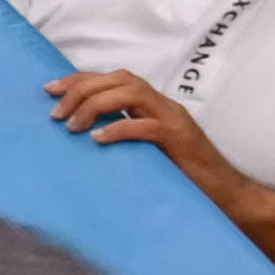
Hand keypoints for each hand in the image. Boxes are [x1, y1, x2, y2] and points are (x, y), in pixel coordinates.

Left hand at [42, 59, 228, 187]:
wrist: (224, 195)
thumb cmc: (180, 177)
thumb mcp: (144, 153)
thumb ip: (123, 139)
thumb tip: (81, 140)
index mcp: (154, 106)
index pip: (114, 79)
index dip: (81, 80)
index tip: (49, 89)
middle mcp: (164, 106)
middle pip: (120, 79)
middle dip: (82, 89)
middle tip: (56, 113)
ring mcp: (174, 120)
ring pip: (132, 94)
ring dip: (96, 105)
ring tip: (73, 127)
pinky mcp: (180, 140)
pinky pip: (147, 126)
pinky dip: (119, 128)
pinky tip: (98, 139)